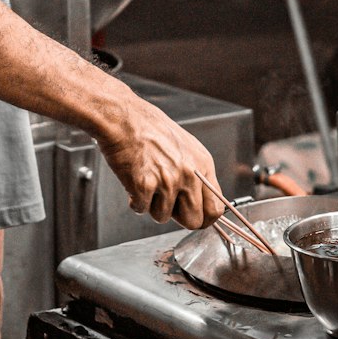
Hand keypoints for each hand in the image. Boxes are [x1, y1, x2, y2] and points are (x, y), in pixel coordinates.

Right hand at [96, 93, 225, 228]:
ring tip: (146, 179)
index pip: (215, 210)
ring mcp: (167, 181)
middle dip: (177, 216)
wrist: (122, 116)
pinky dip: (134, 199)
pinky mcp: (145, 186)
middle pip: (193, 221)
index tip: (193, 217)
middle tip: (164, 200)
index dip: (203, 219)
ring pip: (163, 217)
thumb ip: (196, 174)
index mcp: (202, 164)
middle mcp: (189, 175)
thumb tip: (200, 201)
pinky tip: (133, 179)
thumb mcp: (185, 146)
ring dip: (151, 204)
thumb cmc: (149, 127)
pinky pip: (140, 209)